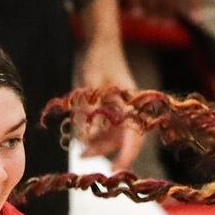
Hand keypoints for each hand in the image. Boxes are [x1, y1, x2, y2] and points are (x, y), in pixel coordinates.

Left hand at [75, 46, 143, 168]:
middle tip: (83, 158)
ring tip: (80, 152)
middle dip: (103, 151)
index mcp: (130, 105)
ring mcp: (121, 111)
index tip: (115, 169)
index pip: (133, 137)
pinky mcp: (113, 111)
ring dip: (97, 146)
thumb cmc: (98, 61)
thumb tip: (88, 139)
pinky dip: (95, 136)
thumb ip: (89, 112)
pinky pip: (106, 130)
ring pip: (112, 137)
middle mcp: (129, 111)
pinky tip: (81, 139)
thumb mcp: (90, 86)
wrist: (101, 45)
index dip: (126, 155)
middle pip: (120, 140)